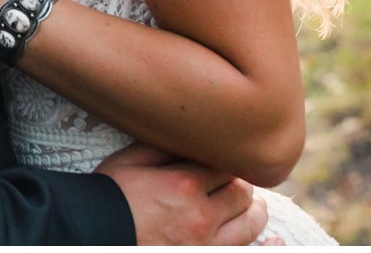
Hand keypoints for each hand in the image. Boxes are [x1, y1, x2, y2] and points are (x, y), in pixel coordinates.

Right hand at [97, 143, 269, 244]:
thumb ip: (164, 145)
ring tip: (248, 205)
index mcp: (184, 184)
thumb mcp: (130, 160)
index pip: (225, 165)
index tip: (218, 160)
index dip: (223, 161)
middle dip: (238, 184)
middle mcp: (202, 216)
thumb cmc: (108, 196)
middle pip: (241, 193)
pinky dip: (268, 249)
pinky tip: (278, 243)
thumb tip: (190, 130)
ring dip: (254, 211)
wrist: (92, 232)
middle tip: (230, 181)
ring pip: (250, 224)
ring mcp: (205, 245)